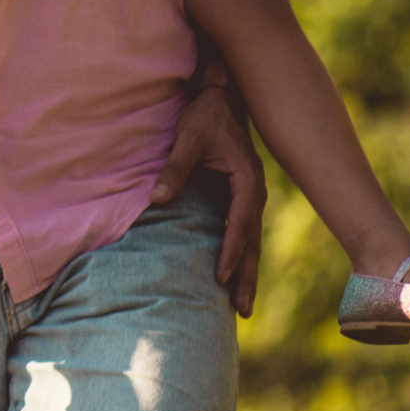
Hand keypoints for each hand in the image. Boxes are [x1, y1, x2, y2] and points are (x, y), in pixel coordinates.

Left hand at [151, 78, 264, 315]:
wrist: (221, 99)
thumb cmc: (205, 118)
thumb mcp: (188, 140)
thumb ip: (174, 169)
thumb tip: (156, 200)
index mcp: (246, 182)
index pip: (239, 223)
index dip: (230, 250)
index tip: (219, 276)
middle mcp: (253, 194)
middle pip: (251, 243)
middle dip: (246, 276)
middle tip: (242, 310)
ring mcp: (248, 198)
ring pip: (250, 243)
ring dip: (245, 273)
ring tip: (241, 307)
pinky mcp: (239, 199)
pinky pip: (241, 233)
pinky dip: (238, 256)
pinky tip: (232, 277)